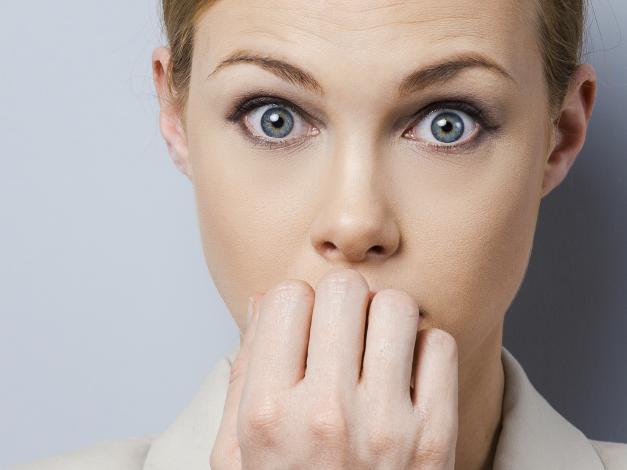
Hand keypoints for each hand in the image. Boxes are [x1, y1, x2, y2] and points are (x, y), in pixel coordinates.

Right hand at [211, 268, 458, 468]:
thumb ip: (246, 373)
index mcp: (267, 415)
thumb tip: (265, 301)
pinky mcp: (437, 438)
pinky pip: (440, 345)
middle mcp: (326, 415)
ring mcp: (387, 427)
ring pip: (396, 306)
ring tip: (374, 348)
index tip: (303, 326)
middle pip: (345, 289)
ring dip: (384, 319)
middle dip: (341, 302)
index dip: (295, 305)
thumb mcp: (238, 453)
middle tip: (341, 331)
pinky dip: (424, 349)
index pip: (286, 297)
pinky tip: (405, 376)